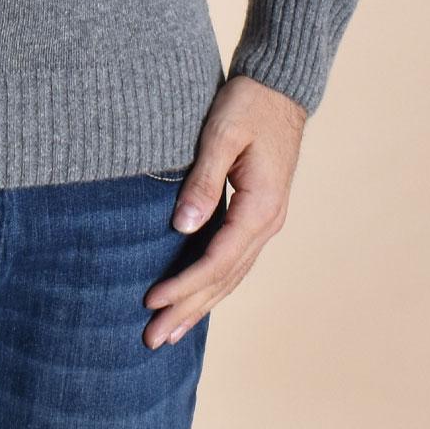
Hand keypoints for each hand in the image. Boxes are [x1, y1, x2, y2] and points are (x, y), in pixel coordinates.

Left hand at [142, 73, 307, 348]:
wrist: (279, 88)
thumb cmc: (248, 104)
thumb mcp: (221, 135)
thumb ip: (202, 181)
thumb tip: (182, 228)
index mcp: (260, 208)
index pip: (217, 261)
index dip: (183, 285)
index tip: (150, 302)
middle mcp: (267, 224)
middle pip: (224, 279)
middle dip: (188, 310)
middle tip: (152, 340)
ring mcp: (265, 222)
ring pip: (230, 276)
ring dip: (199, 305)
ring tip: (169, 332)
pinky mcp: (257, 216)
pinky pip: (233, 261)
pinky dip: (212, 285)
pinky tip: (194, 299)